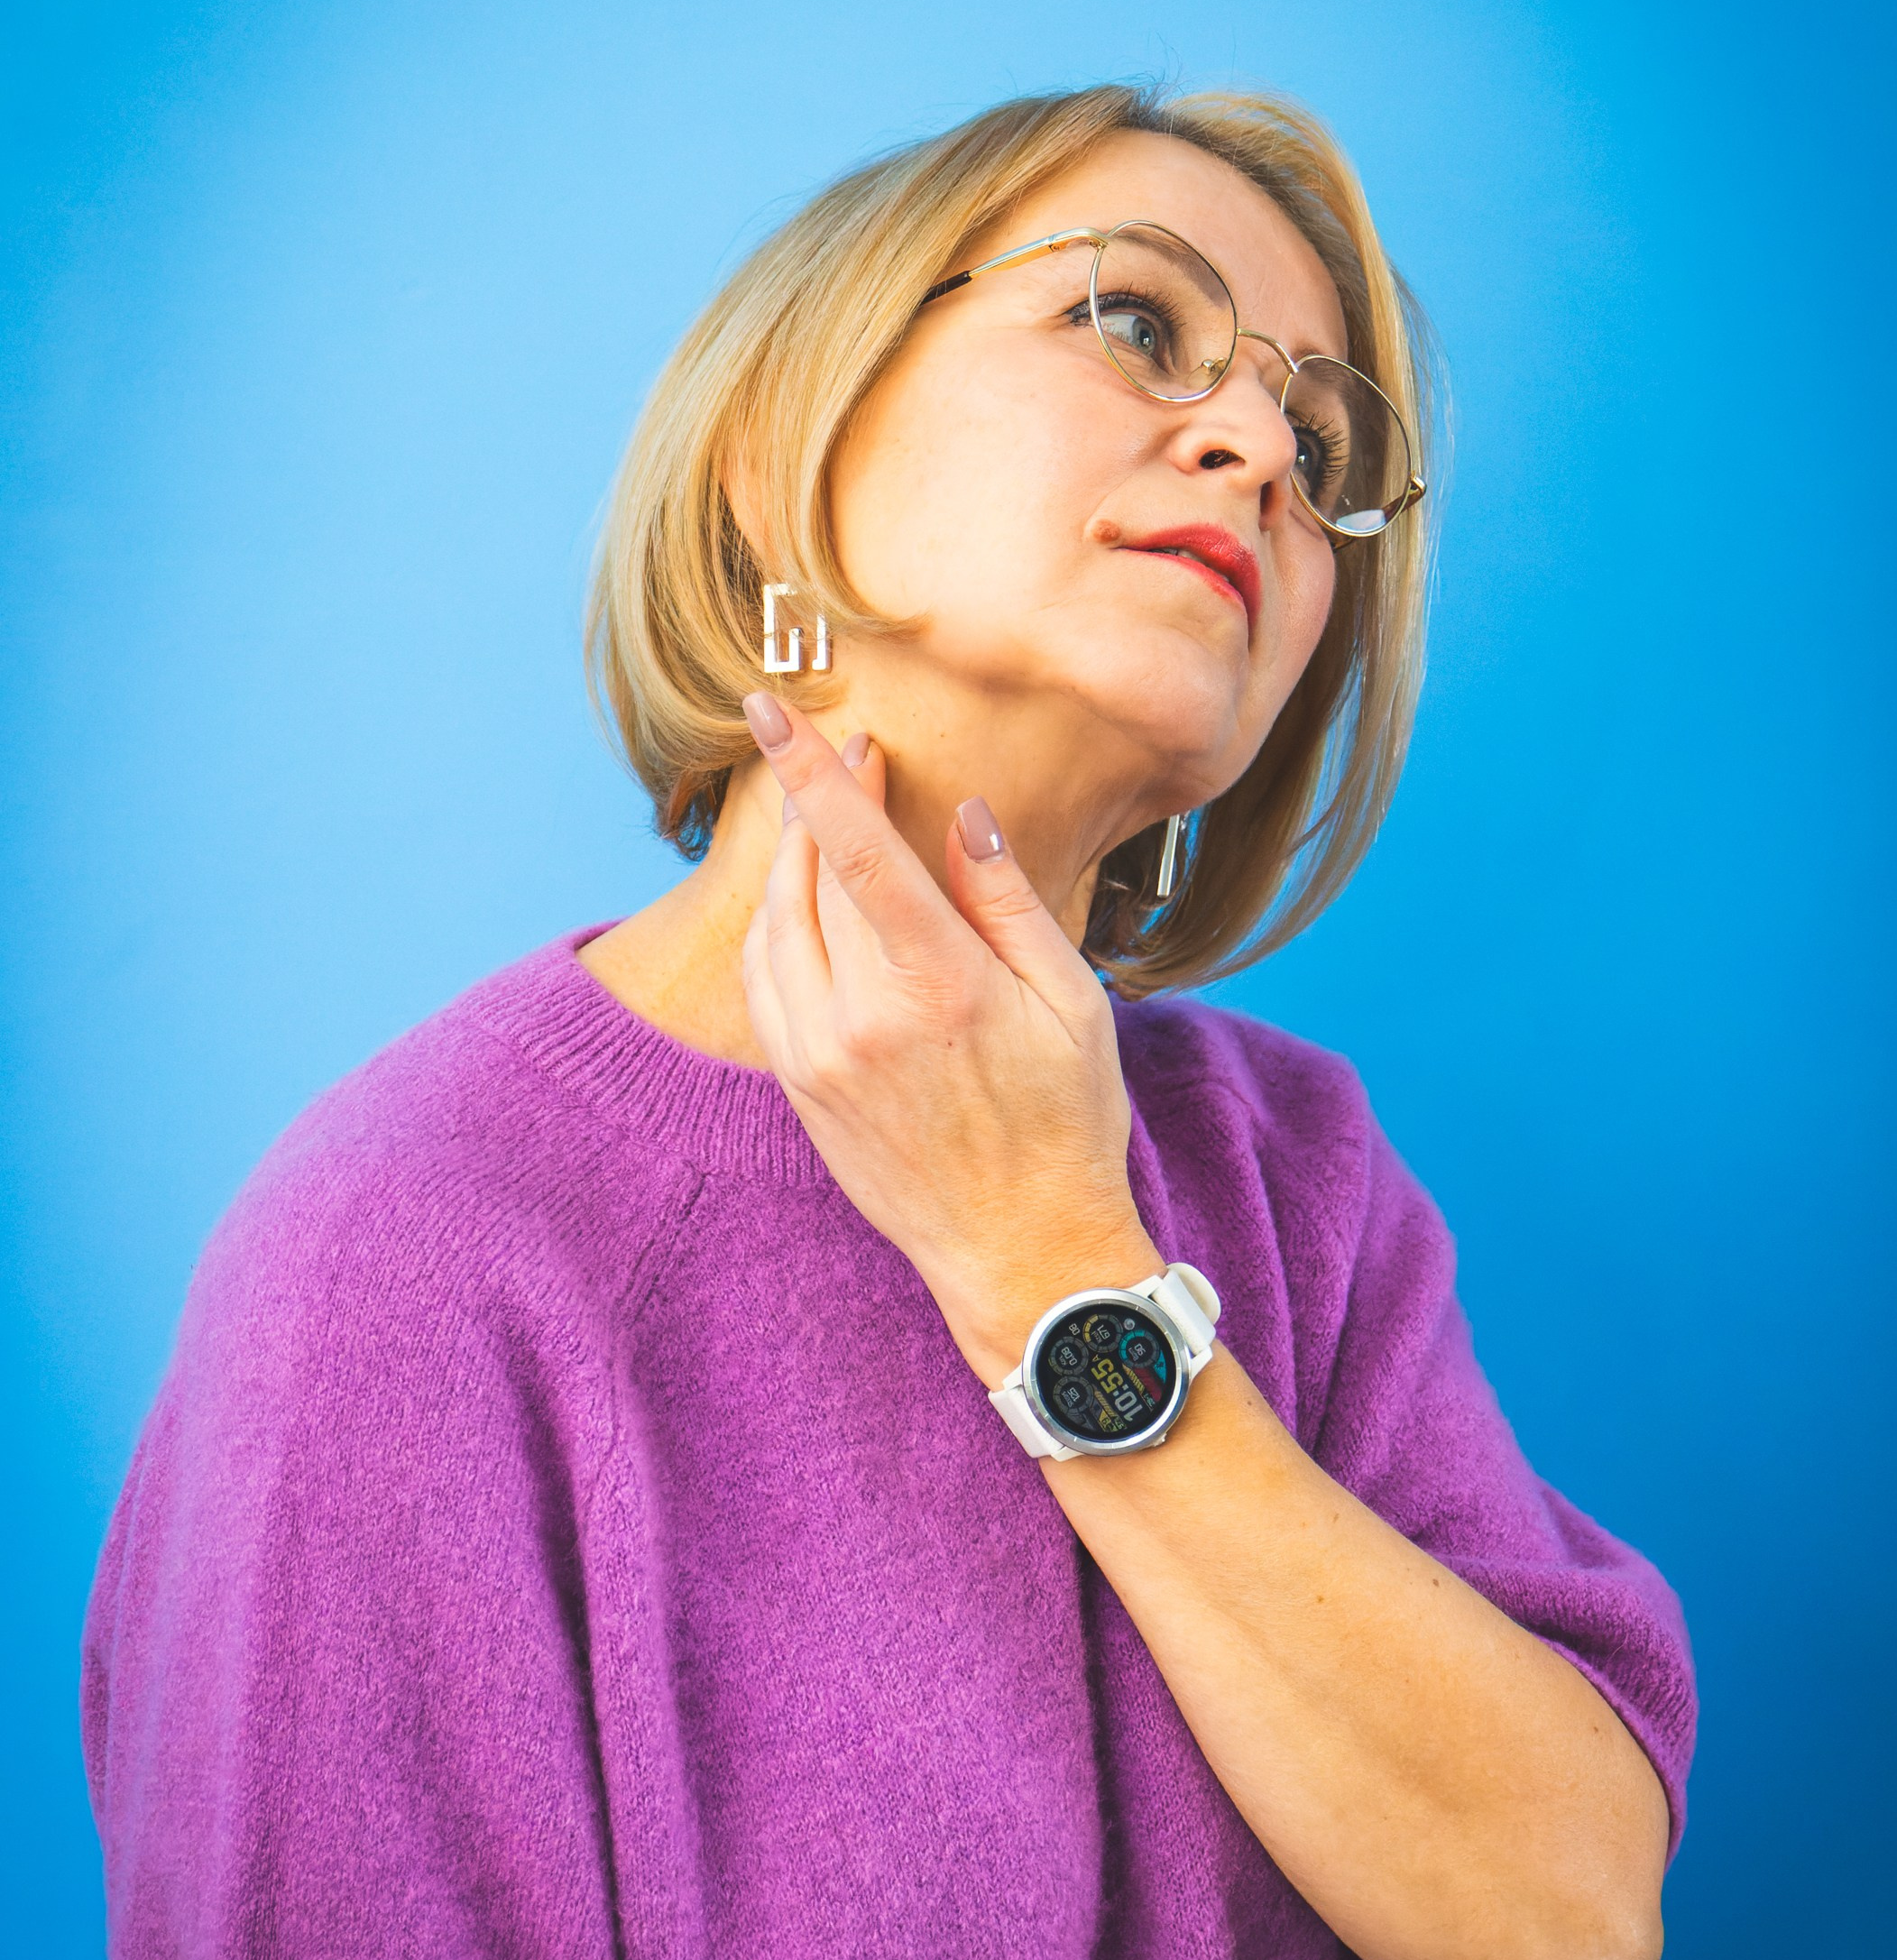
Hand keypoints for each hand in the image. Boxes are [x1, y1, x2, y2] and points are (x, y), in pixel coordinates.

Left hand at [739, 692, 1161, 1378]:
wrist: (1020, 1252)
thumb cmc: (1067, 1123)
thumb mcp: (1071, 1002)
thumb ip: (1007, 900)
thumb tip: (962, 813)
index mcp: (937, 985)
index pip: (853, 848)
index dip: (811, 769)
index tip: (773, 707)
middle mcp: (860, 1018)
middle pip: (808, 873)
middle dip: (819, 799)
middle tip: (851, 752)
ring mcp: (818, 1057)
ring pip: (773, 923)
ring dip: (790, 858)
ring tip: (827, 820)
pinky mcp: (798, 1087)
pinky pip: (762, 979)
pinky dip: (774, 924)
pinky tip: (804, 902)